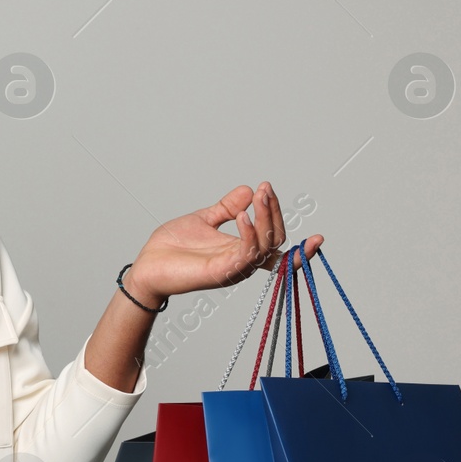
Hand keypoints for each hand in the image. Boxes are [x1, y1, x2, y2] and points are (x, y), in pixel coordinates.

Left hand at [123, 182, 321, 305]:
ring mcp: (234, 268)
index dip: (300, 243)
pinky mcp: (221, 272)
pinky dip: (250, 233)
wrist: (147, 265)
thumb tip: (248, 190)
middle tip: (266, 189)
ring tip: (259, 195)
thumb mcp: (204, 219)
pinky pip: (246, 254)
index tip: (314, 228)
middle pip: (276, 240)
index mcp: (240, 250)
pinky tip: (243, 215)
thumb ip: (227, 208)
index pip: (277, 245)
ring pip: (266, 245)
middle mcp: (242, 261)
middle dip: (274, 212)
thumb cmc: (171, 248)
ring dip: (266, 218)